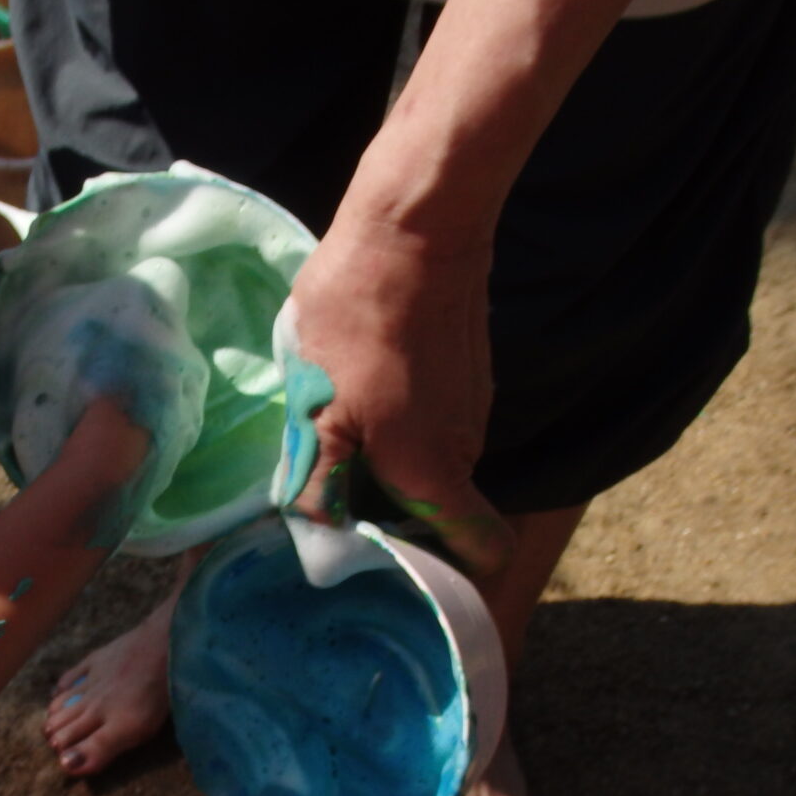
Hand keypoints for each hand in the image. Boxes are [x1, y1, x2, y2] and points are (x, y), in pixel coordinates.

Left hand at [281, 215, 514, 579]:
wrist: (414, 225)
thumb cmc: (359, 320)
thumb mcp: (315, 412)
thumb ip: (317, 486)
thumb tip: (320, 540)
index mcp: (435, 475)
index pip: (479, 554)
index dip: (442, 570)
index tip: (385, 559)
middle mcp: (467, 450)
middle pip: (439, 513)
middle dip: (388, 513)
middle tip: (329, 491)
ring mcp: (473, 408)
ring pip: (431, 464)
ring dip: (386, 461)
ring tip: (333, 428)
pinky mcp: (468, 372)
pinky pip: (432, 423)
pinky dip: (398, 422)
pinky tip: (355, 386)